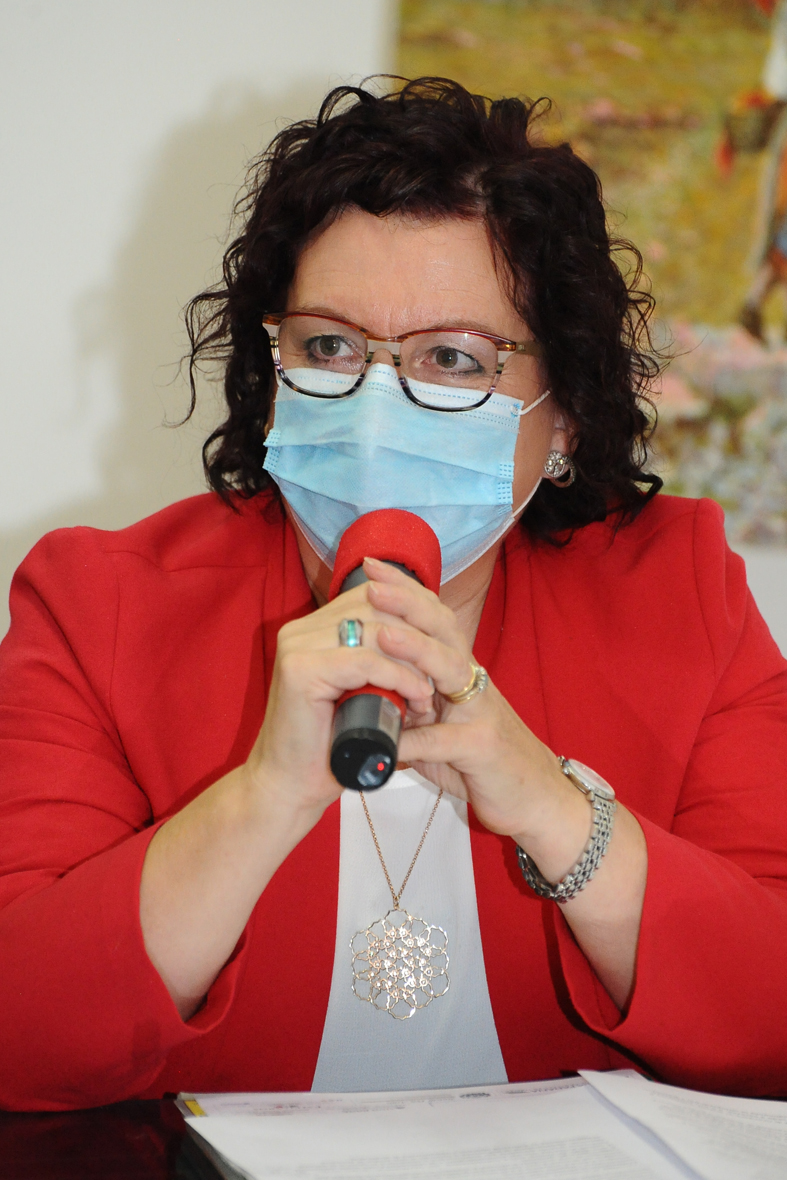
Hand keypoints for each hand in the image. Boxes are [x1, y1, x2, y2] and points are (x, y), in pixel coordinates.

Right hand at [244, 575, 434, 824]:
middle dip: (416, 636)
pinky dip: (399, 677)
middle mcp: (299, 630)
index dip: (410, 615)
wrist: (289, 788)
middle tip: (442, 670)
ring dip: (412, 660)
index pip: (370, 597)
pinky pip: (366, 661)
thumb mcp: (359, 692)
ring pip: (374, 632)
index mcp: (309, 629)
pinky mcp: (300, 670)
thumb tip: (425, 636)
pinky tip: (418, 696)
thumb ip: (376, 662)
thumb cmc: (327, 745)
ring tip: (429, 692)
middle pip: (374, 607)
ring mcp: (296, 647)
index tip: (441, 645)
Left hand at [366, 559, 590, 860]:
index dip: (405, 590)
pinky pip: (445, 740)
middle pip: (443, 628)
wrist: (537, 800)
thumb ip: (412, 711)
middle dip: (406, 602)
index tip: (371, 566)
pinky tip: (389, 742)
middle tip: (371, 583)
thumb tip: (366, 699)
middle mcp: (473, 681)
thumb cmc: (485, 763)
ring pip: (450, 669)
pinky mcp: (483, 747)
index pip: (433, 617)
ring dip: (415, 650)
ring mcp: (481, 711)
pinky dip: (415, 741)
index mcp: (460, 671)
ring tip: (382, 634)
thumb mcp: (443, 729)